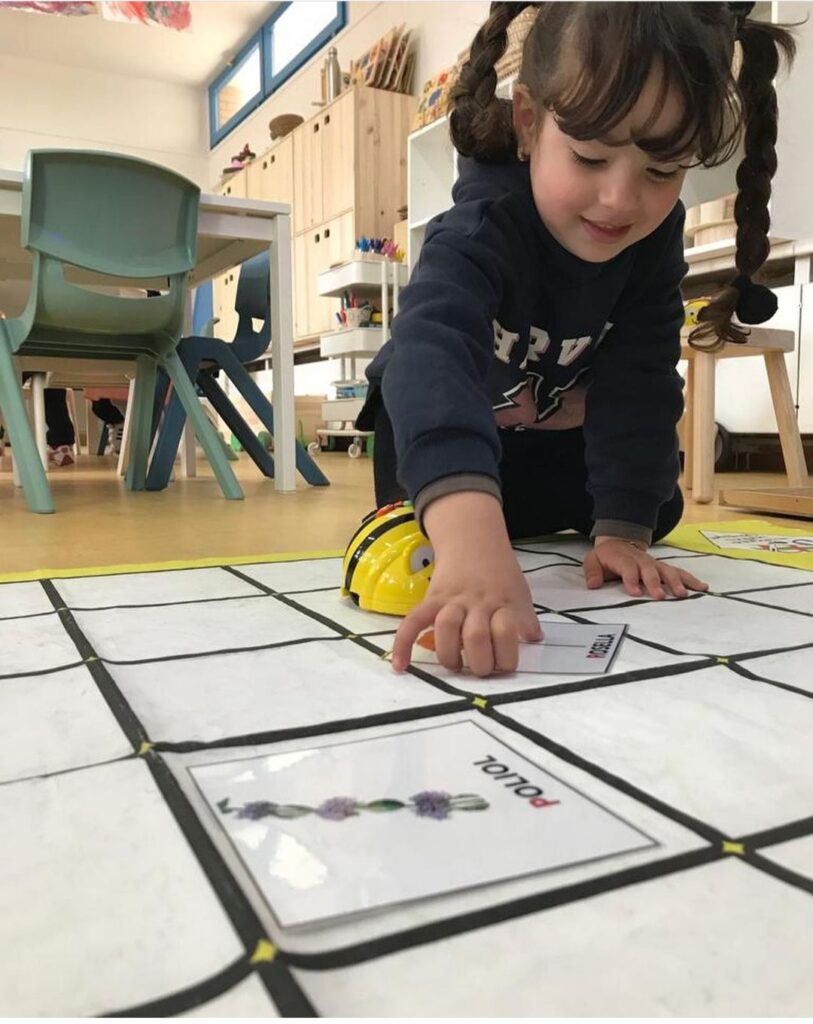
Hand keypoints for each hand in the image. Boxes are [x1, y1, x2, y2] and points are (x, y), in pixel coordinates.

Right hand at [391, 493, 542, 676]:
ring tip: (456, 665)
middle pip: (475, 636)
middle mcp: (476, 602)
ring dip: (450, 655)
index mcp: (502, 602)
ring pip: (446, 629)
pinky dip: (403, 644)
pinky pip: (413, 621)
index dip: (507, 657)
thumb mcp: (520, 592)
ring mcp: (451, 600)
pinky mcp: (431, 599)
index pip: (507, 632)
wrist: (473, 540)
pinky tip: (401, 666)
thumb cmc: (499, 572)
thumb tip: (535, 640)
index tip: (505, 666)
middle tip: (481, 669)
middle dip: (479, 663)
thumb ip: (526, 617)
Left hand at [583, 537, 708, 599]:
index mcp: (623, 559)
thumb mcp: (593, 561)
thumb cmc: (606, 557)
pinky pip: (679, 572)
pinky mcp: (664, 567)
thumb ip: (592, 572)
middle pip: (649, 571)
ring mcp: (654, 563)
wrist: (619, 542)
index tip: (635, 592)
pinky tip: (703, 587)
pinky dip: (691, 579)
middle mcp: (641, 561)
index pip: (627, 569)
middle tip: (661, 597)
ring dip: (676, 582)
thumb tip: (593, 585)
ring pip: (667, 571)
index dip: (631, 580)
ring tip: (683, 595)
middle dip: (655, 583)